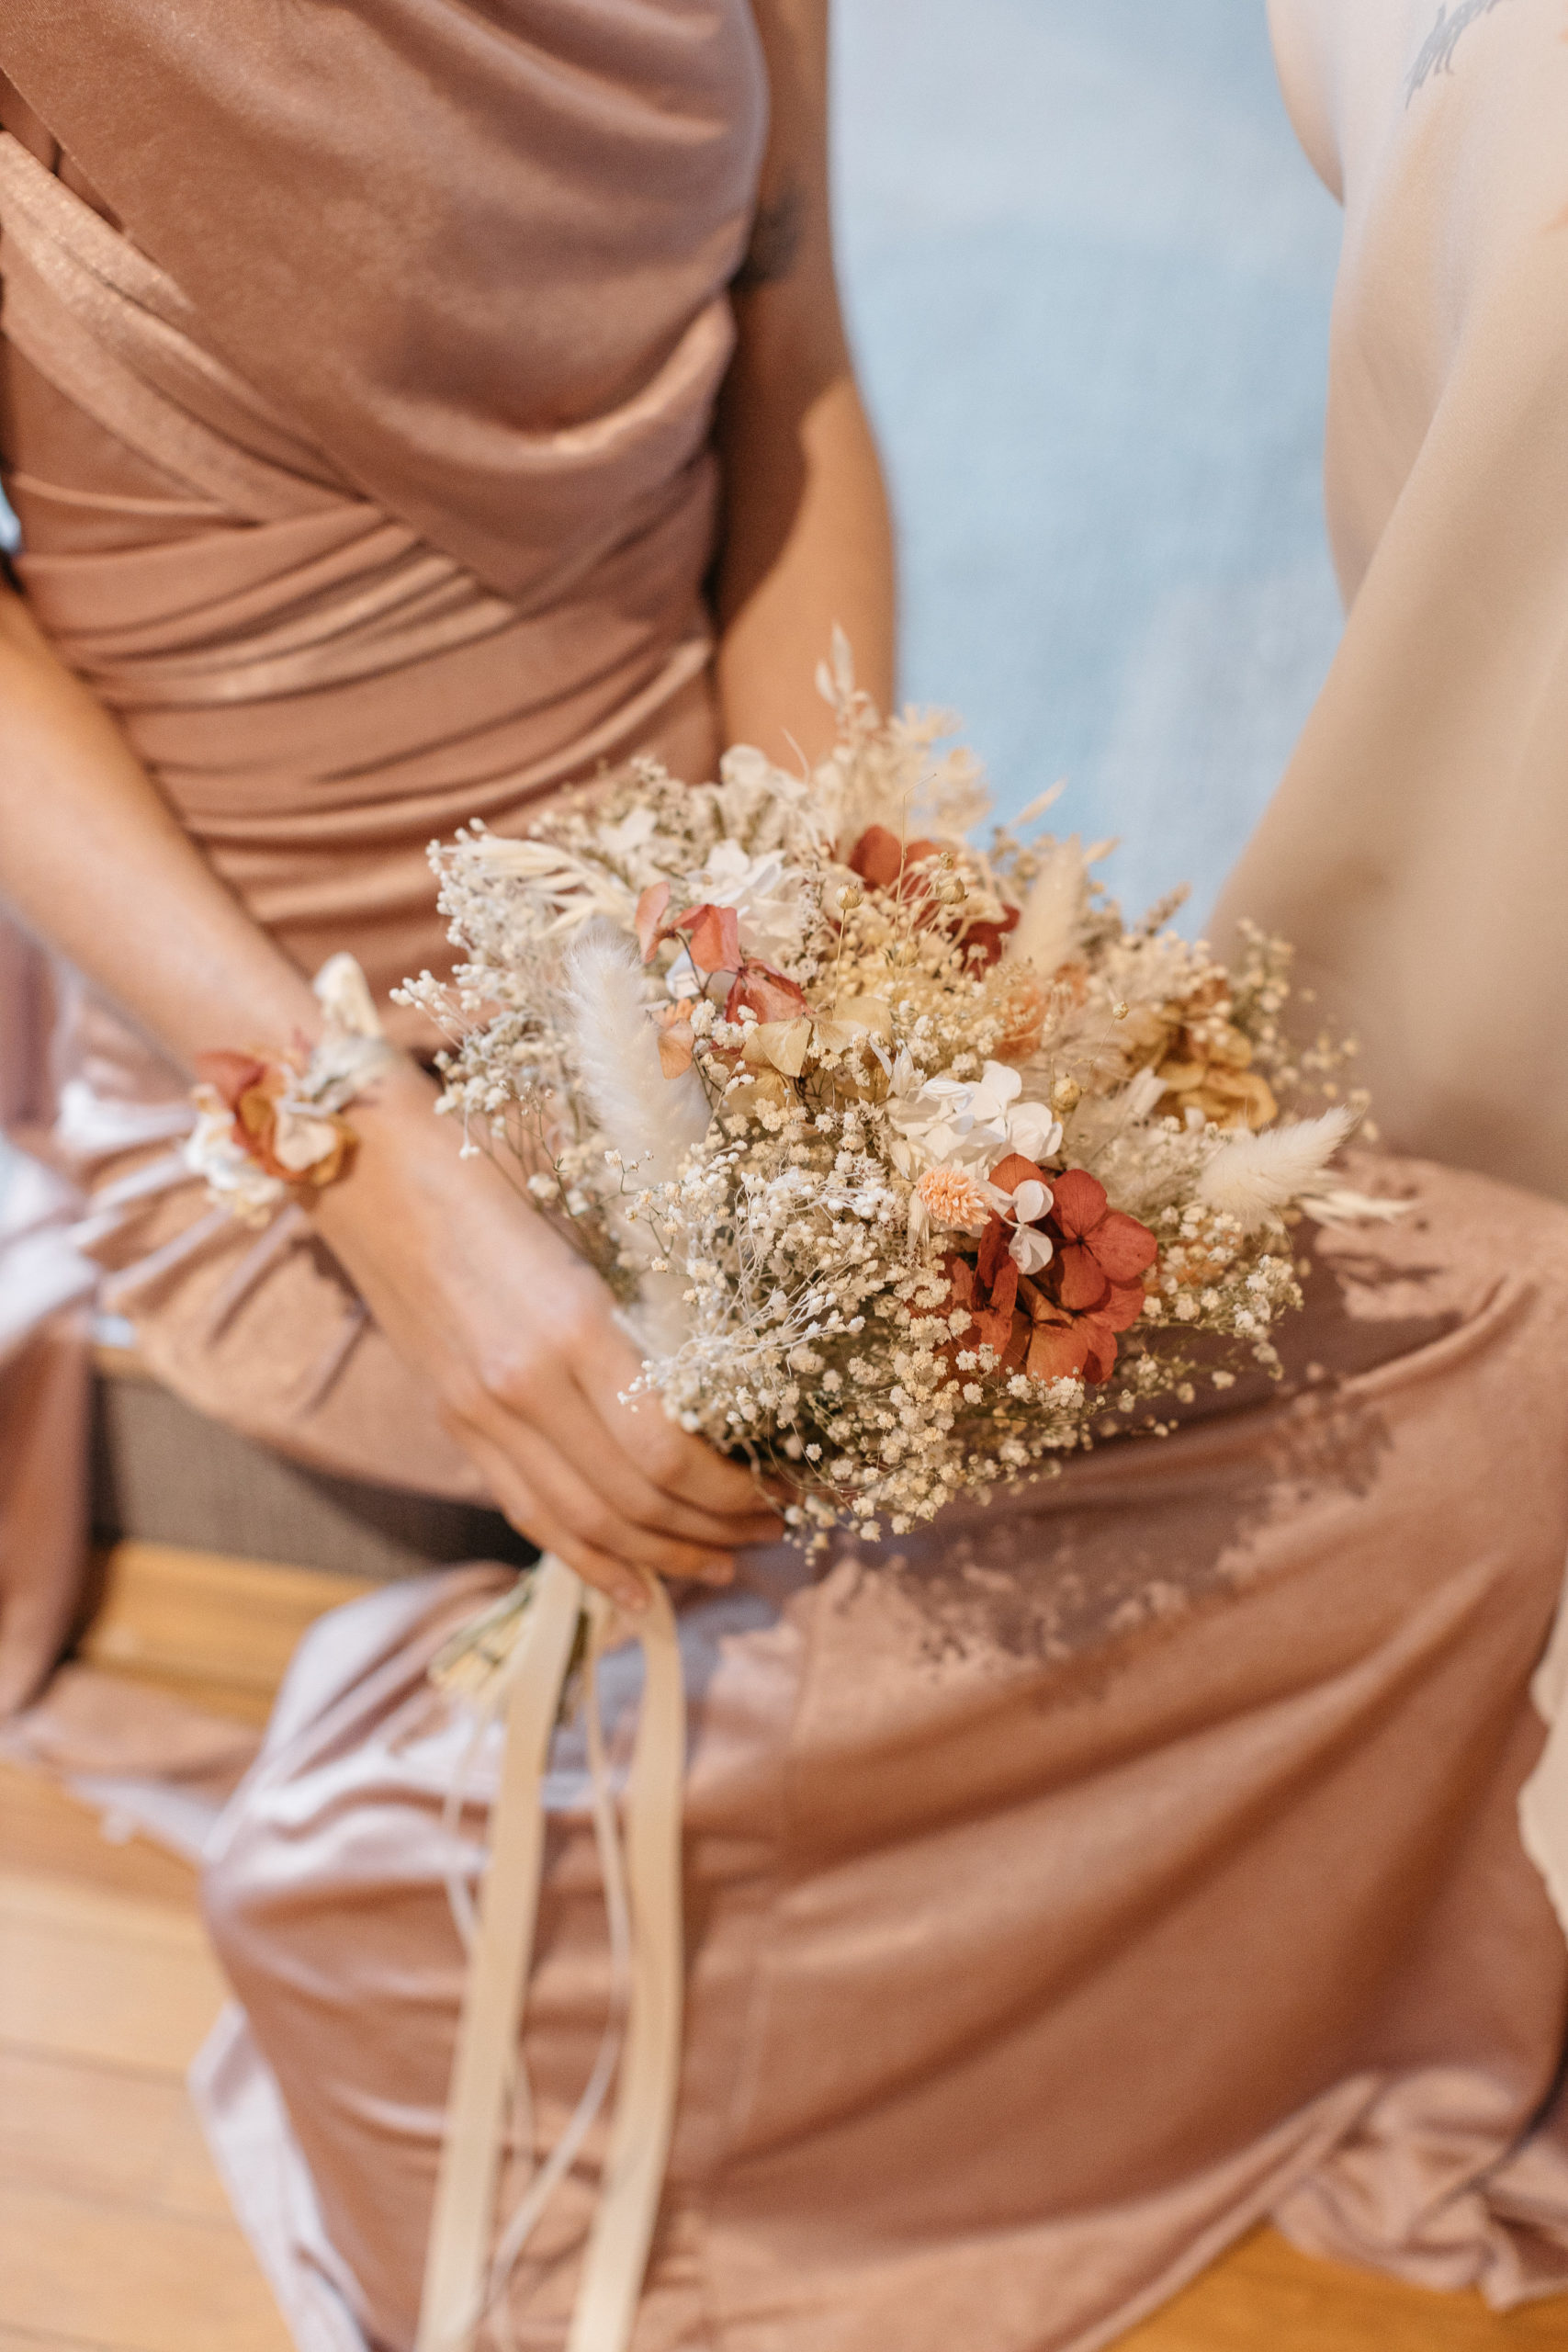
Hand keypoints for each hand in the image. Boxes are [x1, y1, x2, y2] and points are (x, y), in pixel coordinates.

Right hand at [314, 1065, 782, 1611]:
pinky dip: (589, 1562)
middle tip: (774, 1530)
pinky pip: (531, 1512)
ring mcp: (482, 1413)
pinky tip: (639, 1591)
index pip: (668, 1450)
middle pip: (635, 1499)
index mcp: (574, 1327)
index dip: (734, 1489)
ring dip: (667, 1555)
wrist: (373, 1169)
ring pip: (587, 1522)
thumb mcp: (590, 1229)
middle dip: (718, 1528)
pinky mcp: (457, 1422)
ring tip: (726, 1563)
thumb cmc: (497, 1173)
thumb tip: (728, 1382)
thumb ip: (643, 1311)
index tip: (790, 1485)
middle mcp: (525, 1385)